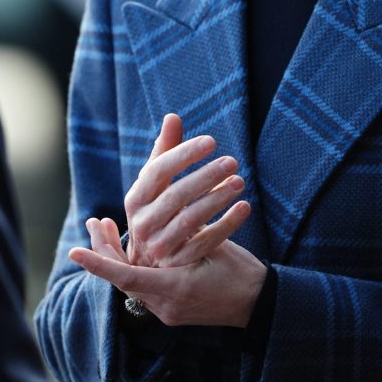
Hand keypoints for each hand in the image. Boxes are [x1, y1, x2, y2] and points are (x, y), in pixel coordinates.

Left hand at [69, 233, 266, 327]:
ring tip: (108, 230)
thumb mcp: (216, 245)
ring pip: (132, 284)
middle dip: (104, 253)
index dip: (100, 264)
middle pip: (122, 280)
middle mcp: (164, 305)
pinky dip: (135, 269)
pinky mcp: (173, 311)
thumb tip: (167, 204)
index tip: (75, 251)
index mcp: (173, 289)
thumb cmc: (242, 273)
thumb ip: (190, 230)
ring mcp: (168, 312)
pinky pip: (145, 289)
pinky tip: (134, 251)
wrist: (260, 305)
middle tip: (94, 223)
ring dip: (118, 259)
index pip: (125, 277)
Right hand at [128, 113, 249, 266]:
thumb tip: (172, 117)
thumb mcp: (156, 184)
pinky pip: (205, 243)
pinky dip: (227, 225)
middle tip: (232, 161)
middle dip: (205, 176)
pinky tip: (245, 207)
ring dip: (217, 199)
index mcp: (136, 198)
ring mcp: (159, 246)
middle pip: (176, 195)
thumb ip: (166, 151)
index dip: (184, 154)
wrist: (151, 262)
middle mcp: (142, 223)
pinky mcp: (179, 264)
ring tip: (240, 182)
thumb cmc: (158, 209)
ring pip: (190, 220)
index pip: (158, 171)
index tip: (211, 141)